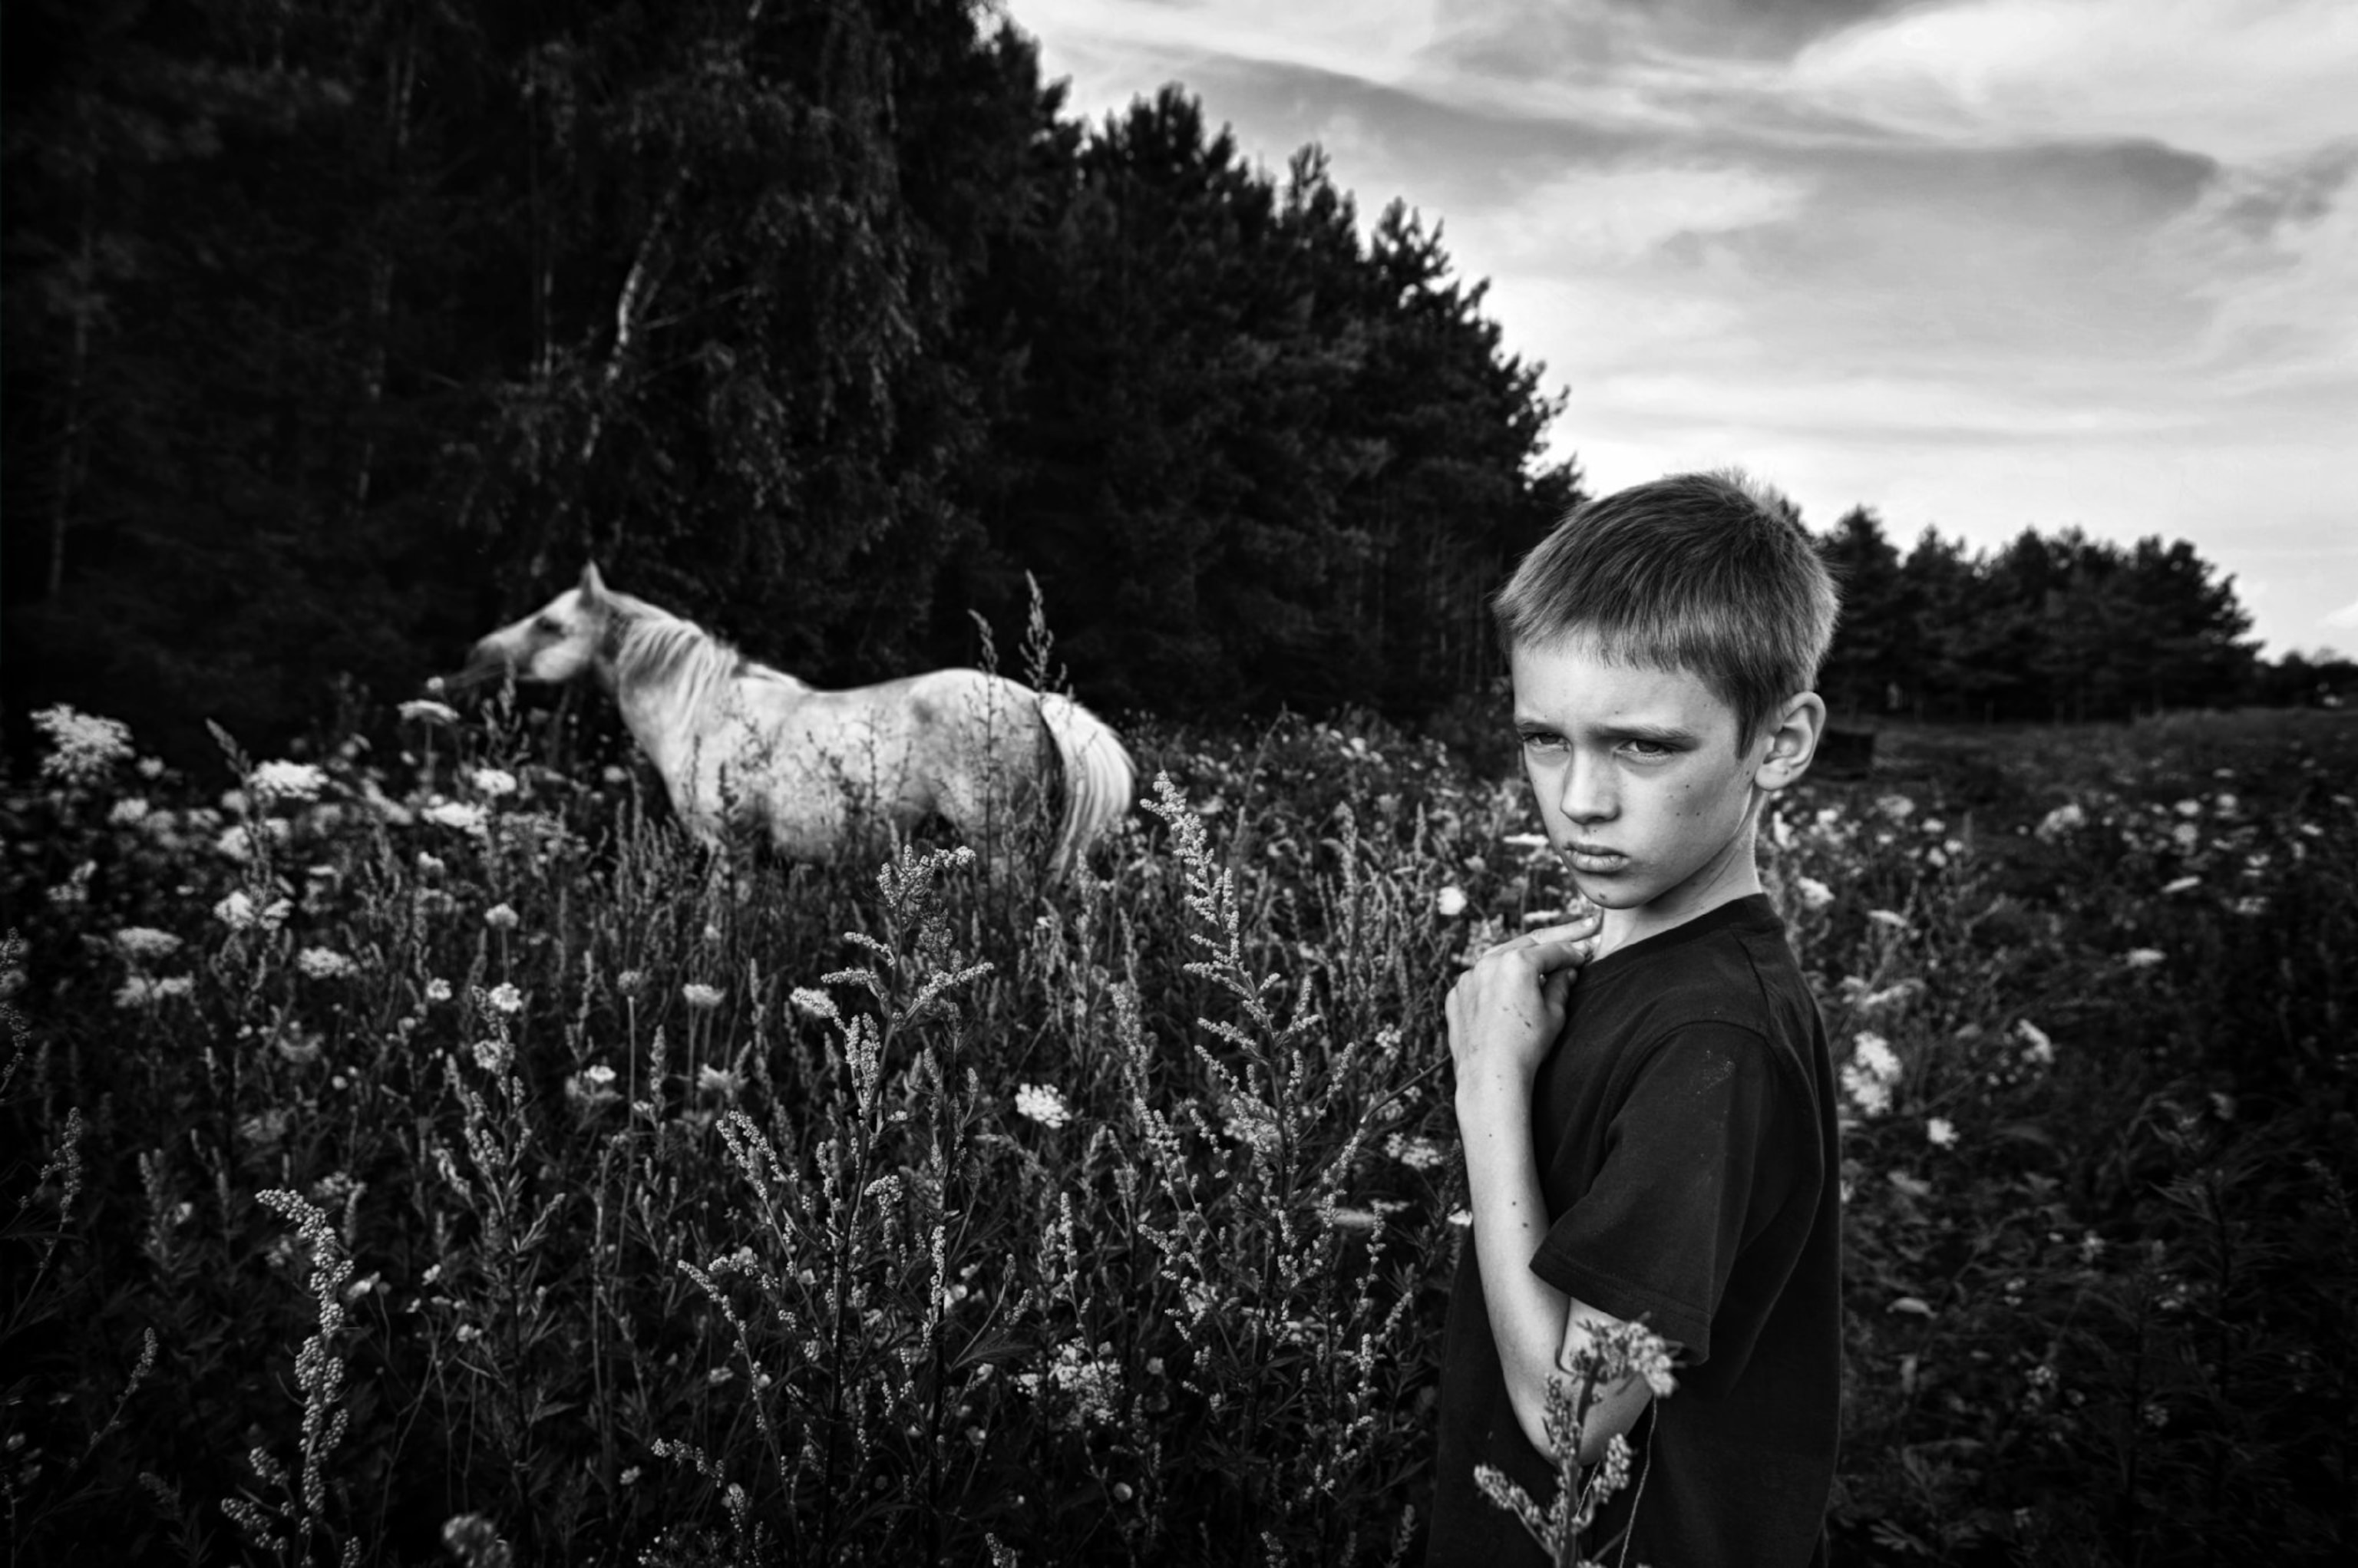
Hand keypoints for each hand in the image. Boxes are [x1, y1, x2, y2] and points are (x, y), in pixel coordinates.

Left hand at [1446, 906, 1603, 1098]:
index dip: (1573, 951)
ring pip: (1499, 957)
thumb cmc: (1526, 1047)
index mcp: (1518, 963)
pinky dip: (1496, 977)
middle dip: (1550, 945)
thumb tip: (1566, 971)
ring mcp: (1469, 977)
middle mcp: (1489, 962)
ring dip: (1520, 957)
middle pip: (1526, 945)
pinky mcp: (1457, 994)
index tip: (1585, 953)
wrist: (1490, 1074)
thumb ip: (1561, 985)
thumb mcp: (1554, 1015)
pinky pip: (1480, 978)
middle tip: (1573, 937)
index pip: (1553, 950)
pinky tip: (1509, 983)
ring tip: (1540, 958)